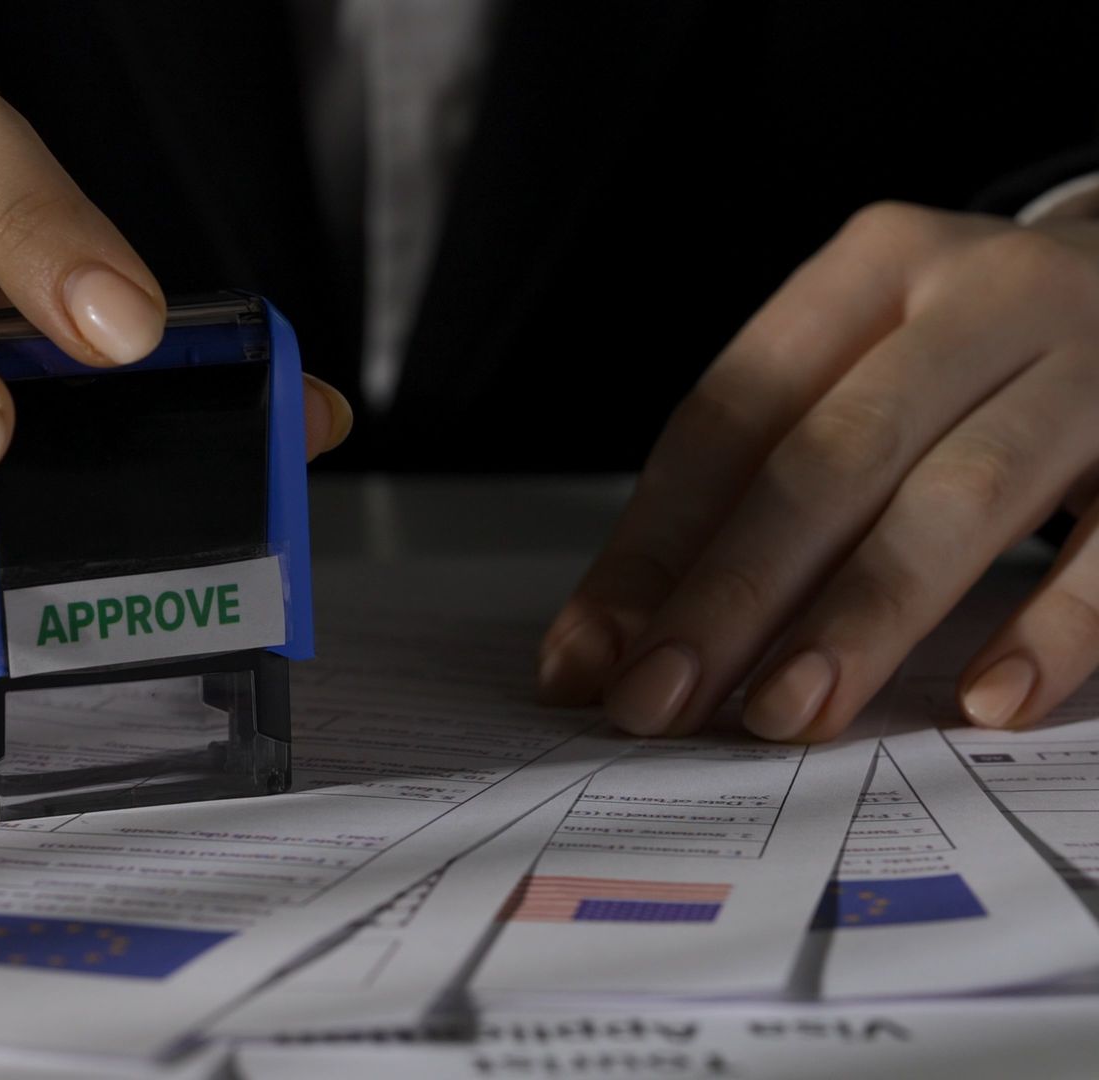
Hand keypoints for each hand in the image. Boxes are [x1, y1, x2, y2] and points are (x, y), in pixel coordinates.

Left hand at [538, 201, 1098, 739]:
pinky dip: (1054, 627)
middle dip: (732, 592)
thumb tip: (616, 642)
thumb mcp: (879, 368)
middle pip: (830, 455)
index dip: (653, 544)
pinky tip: (987, 702)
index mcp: (876, 268)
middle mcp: (985, 298)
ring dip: (862, 617)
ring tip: (786, 714)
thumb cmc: (992, 357)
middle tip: (660, 702)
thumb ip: (759, 484)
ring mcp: (1097, 363)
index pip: (733, 414)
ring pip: (960, 496)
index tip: (591, 656)